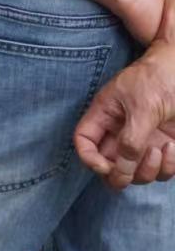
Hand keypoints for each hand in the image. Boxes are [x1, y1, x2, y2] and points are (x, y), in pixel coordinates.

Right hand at [75, 42, 174, 188]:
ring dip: (148, 170)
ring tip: (160, 149)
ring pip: (136, 174)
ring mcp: (143, 139)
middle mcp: (121, 130)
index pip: (84, 141)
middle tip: (136, 164)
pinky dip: (168, 166)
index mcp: (106, 113)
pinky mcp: (163, 146)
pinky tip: (173, 147)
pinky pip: (160, 171)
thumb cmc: (160, 77)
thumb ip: (130, 141)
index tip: (108, 166)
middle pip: (110, 165)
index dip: (89, 158)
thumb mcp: (142, 107)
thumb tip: (120, 172)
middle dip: (122, 173)